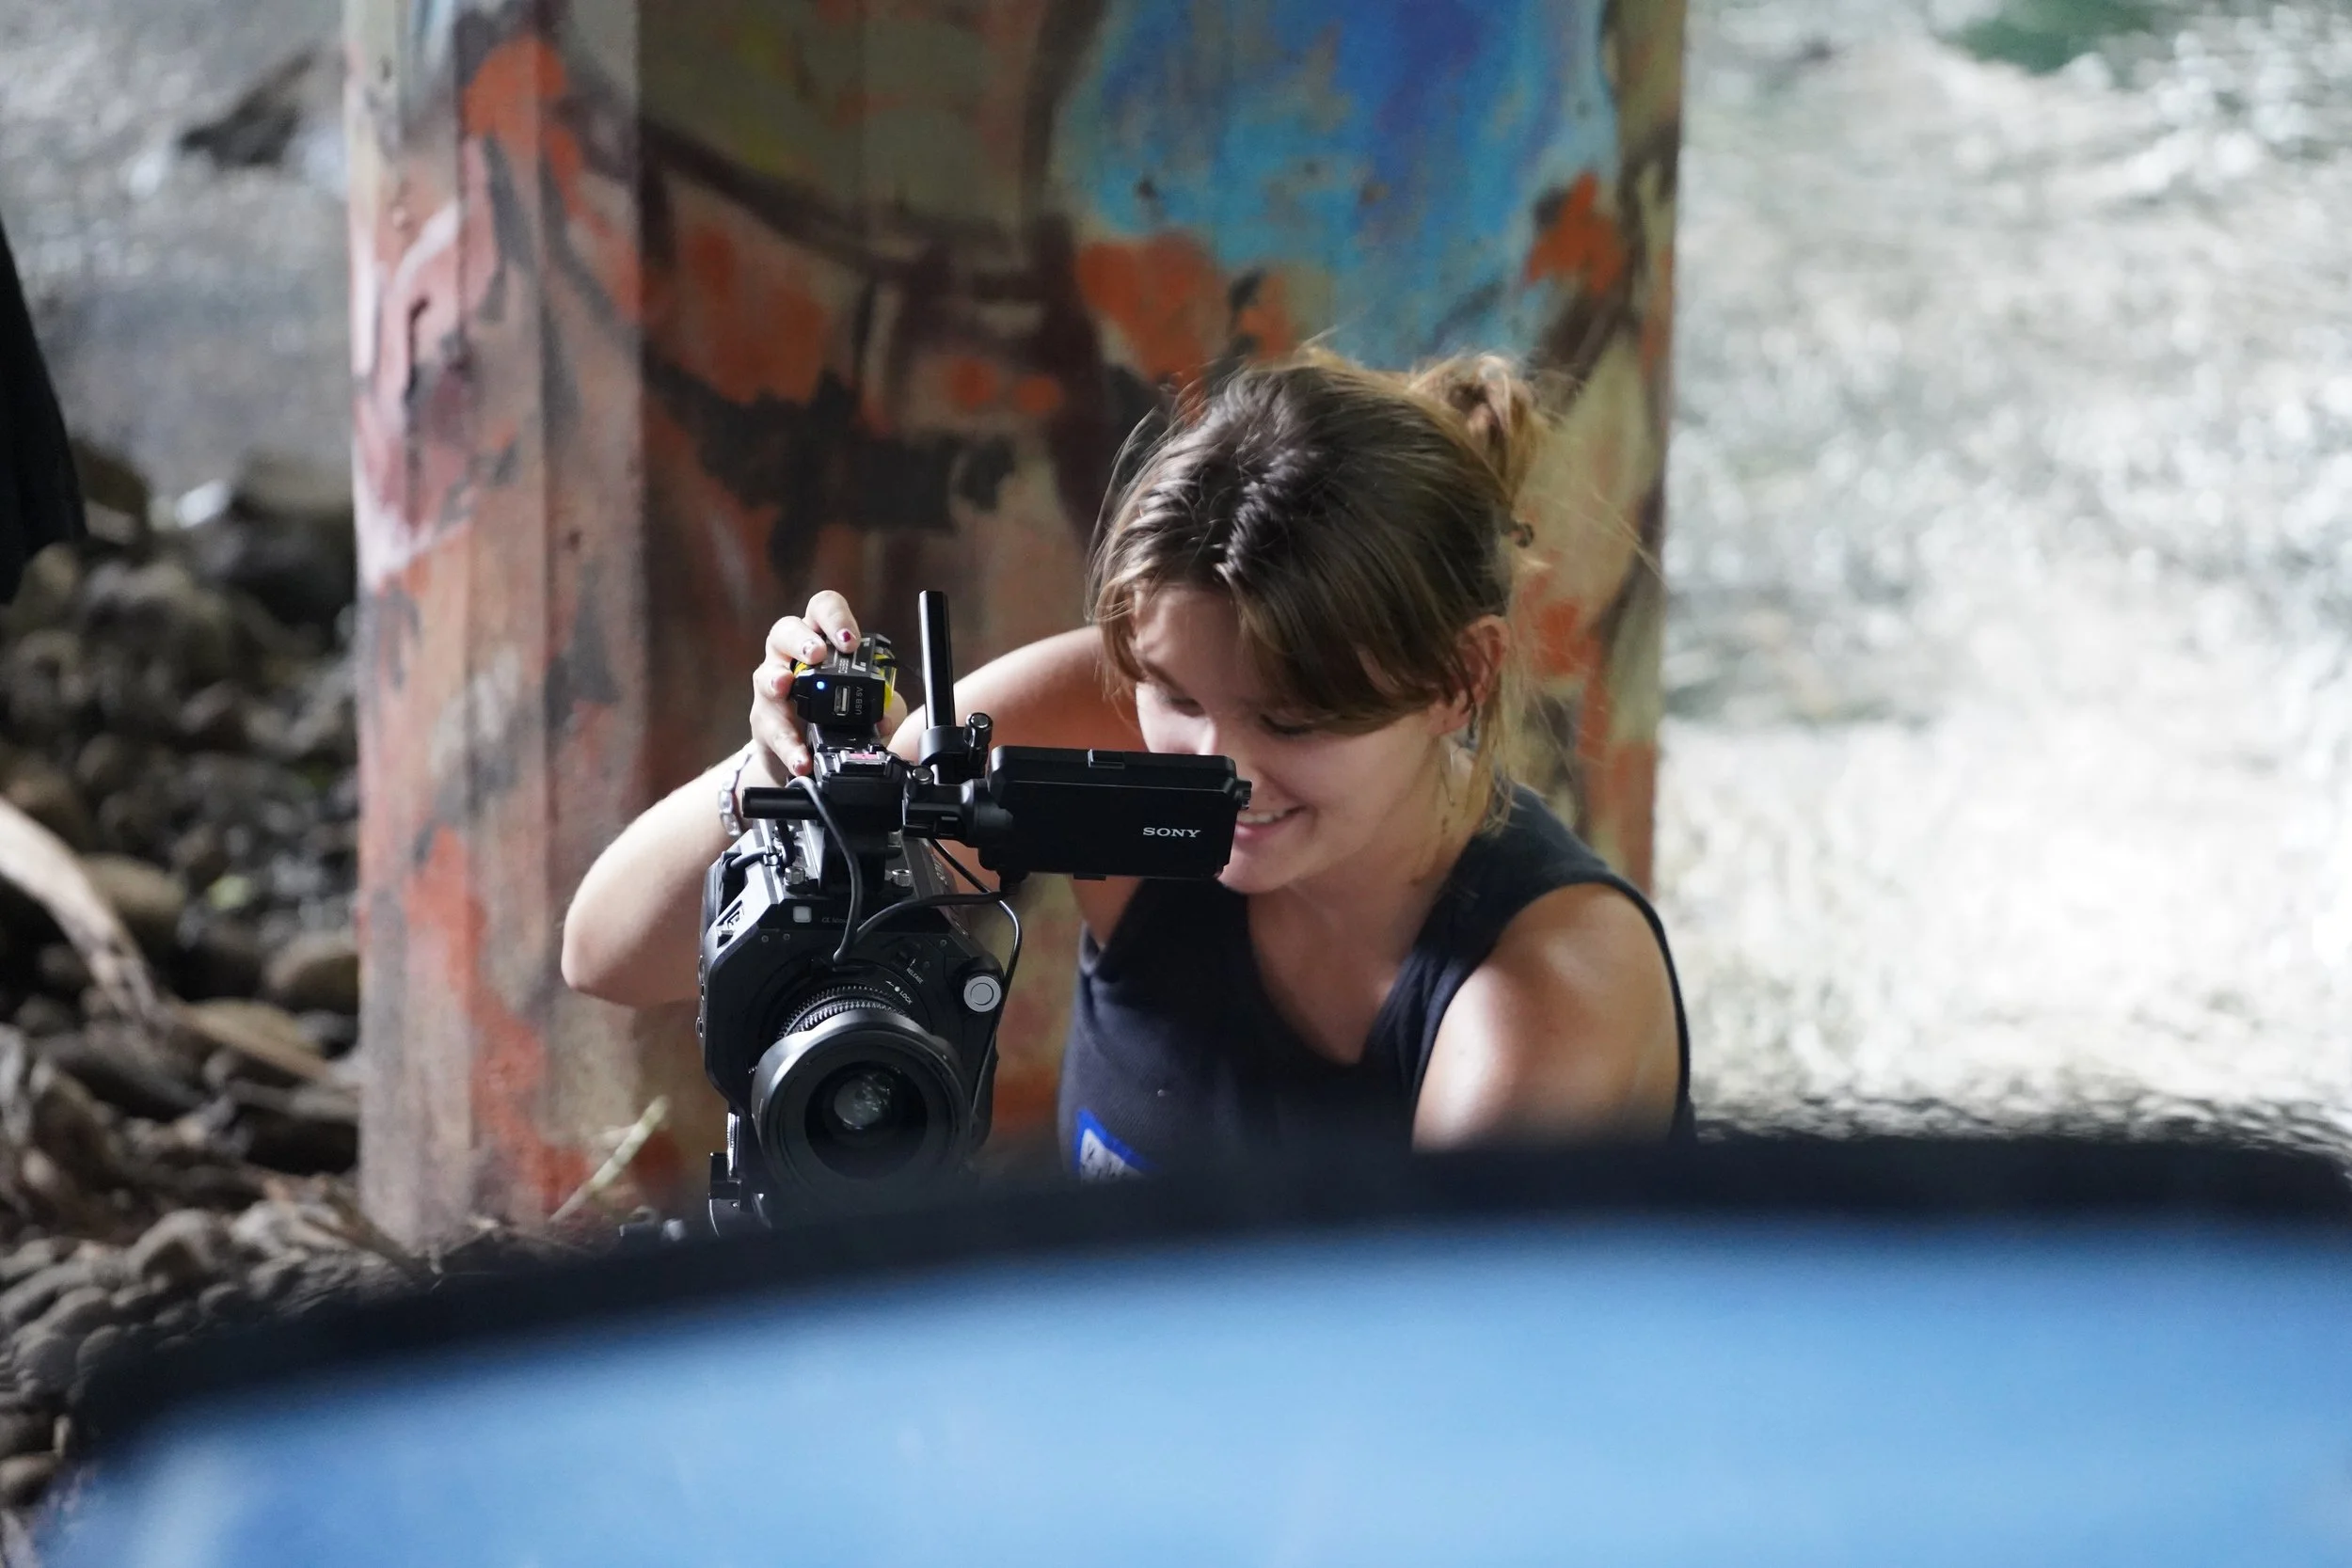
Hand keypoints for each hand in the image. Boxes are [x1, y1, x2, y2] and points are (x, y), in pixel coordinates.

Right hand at [748, 590, 868, 779]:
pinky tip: (801, 758)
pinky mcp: (763, 722)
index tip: (849, 640)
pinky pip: (772, 731)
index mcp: (819, 640)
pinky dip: (788, 746)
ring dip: (776, 679)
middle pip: (784, 631)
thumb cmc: (835, 713)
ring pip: (765, 674)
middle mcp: (788, 656)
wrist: (805, 751)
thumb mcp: (867, 705)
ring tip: (786, 687)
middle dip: (800, 640)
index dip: (834, 618)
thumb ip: (883, 707)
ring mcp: (771, 687)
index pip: (823, 609)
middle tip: (816, 654)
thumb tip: (885, 718)